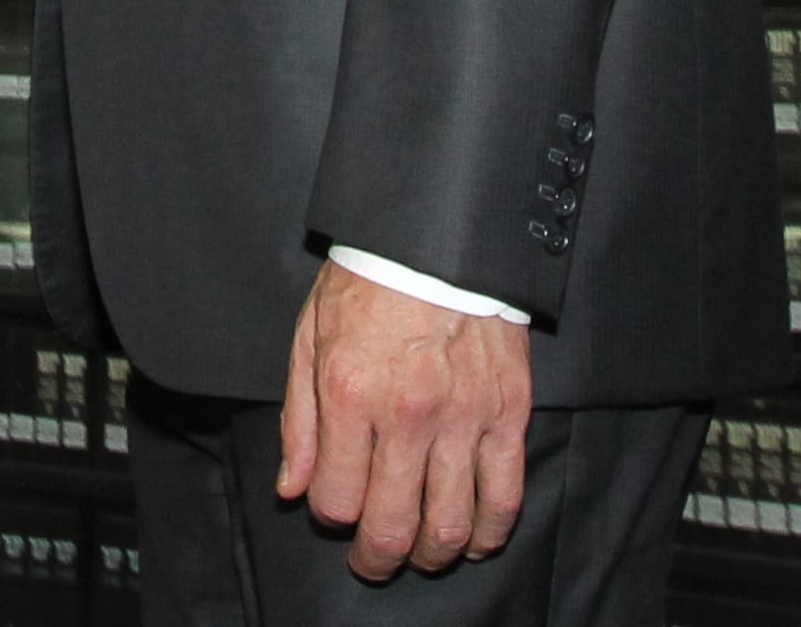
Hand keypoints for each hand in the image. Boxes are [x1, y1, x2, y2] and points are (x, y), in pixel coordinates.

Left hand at [276, 256, 532, 579]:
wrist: (439, 238)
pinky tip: (473, 539)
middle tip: (373, 561)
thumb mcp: (310, 337)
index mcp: (349, 393)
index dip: (330, 516)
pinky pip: (504, 495)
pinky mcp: (508, 413)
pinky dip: (489, 531)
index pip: (336, 499)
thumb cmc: (369, 282)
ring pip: (448, 524)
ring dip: (430, 555)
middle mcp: (405, 414)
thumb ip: (300, 421)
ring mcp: (463, 417)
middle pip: (390, 526)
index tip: (334, 508)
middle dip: (376, 558)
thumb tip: (292, 488)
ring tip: (421, 554)